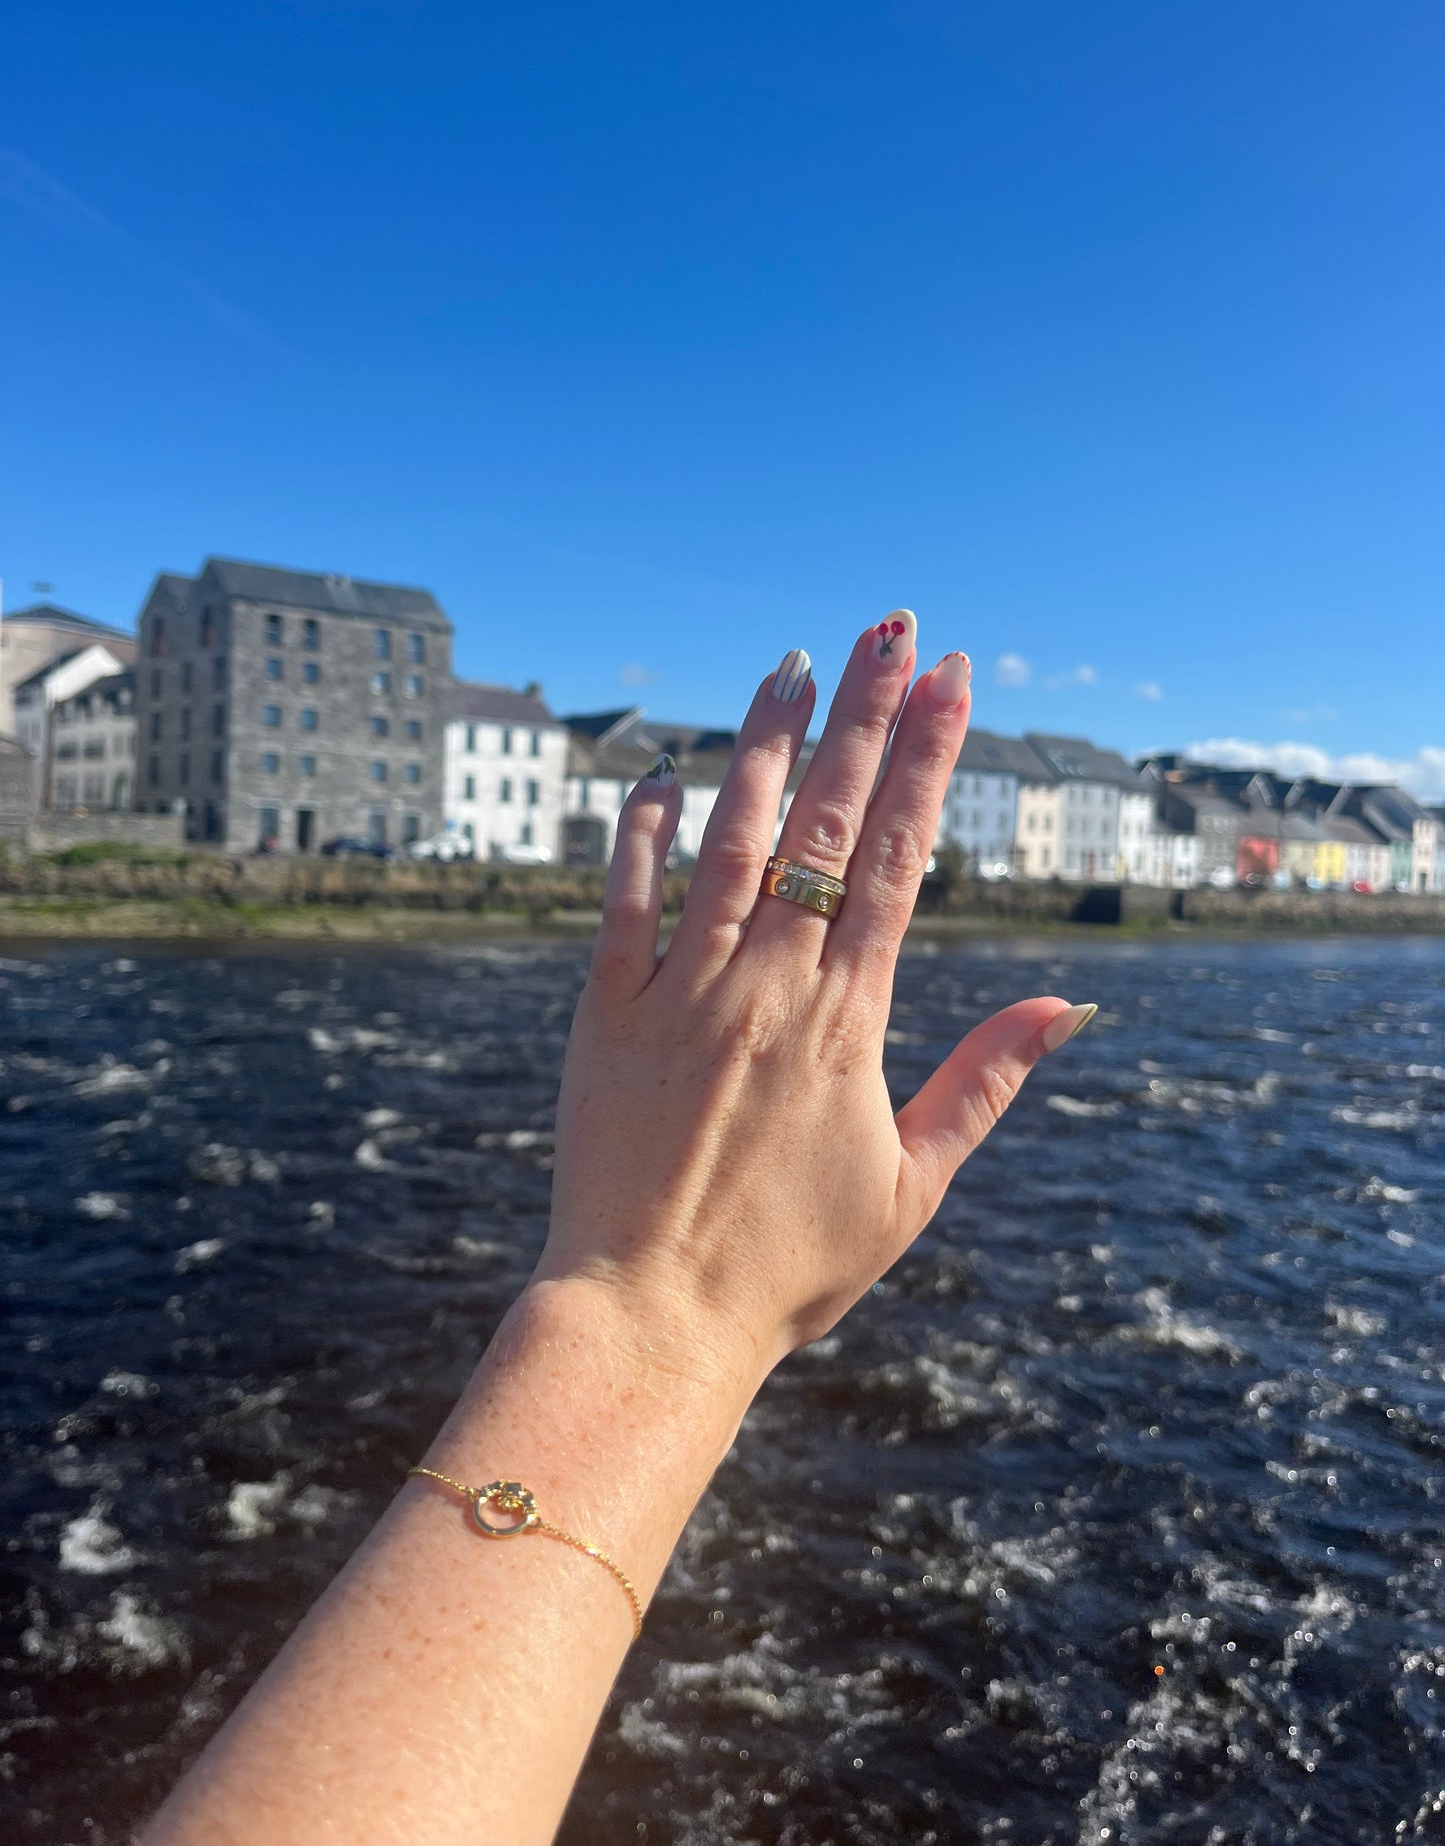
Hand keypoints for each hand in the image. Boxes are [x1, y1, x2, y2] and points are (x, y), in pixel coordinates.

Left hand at [537, 614, 1092, 1389]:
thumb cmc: (789, 1266)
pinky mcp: (603, 1014)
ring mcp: (680, 991)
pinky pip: (620, 905)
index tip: (954, 681)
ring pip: (727, 841)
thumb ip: (986, 1081)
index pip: (896, 858)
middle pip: (822, 822)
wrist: (651, 1318)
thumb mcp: (914, 1184)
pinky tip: (659, 775)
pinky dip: (639, 836)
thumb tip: (1069, 1006)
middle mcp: (768, 984)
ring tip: (790, 662)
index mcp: (848, 1020)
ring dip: (761, 745)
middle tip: (890, 626)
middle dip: (864, 715)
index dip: (929, 762)